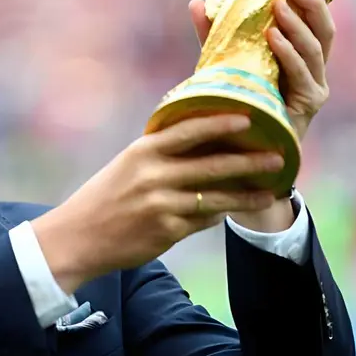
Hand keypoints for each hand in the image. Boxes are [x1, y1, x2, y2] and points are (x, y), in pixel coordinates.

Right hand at [32, 114, 281, 293]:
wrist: (76, 238)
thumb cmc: (103, 199)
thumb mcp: (126, 167)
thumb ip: (159, 156)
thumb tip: (202, 146)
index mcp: (142, 152)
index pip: (188, 131)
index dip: (220, 123)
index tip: (248, 118)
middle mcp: (153, 175)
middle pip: (211, 164)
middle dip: (249, 161)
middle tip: (278, 156)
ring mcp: (161, 204)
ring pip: (215, 197)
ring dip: (247, 194)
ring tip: (272, 191)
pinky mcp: (166, 231)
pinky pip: (203, 220)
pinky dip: (219, 215)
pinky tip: (235, 211)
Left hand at [188, 0, 336, 141]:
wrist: (238, 148)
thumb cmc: (235, 102)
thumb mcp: (223, 61)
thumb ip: (213, 34)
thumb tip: (196, 2)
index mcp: (300, 55)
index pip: (316, 20)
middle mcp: (314, 69)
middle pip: (324, 30)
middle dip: (313, 5)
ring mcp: (315, 86)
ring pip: (315, 49)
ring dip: (297, 26)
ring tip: (279, 6)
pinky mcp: (308, 104)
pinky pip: (302, 74)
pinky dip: (288, 54)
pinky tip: (274, 39)